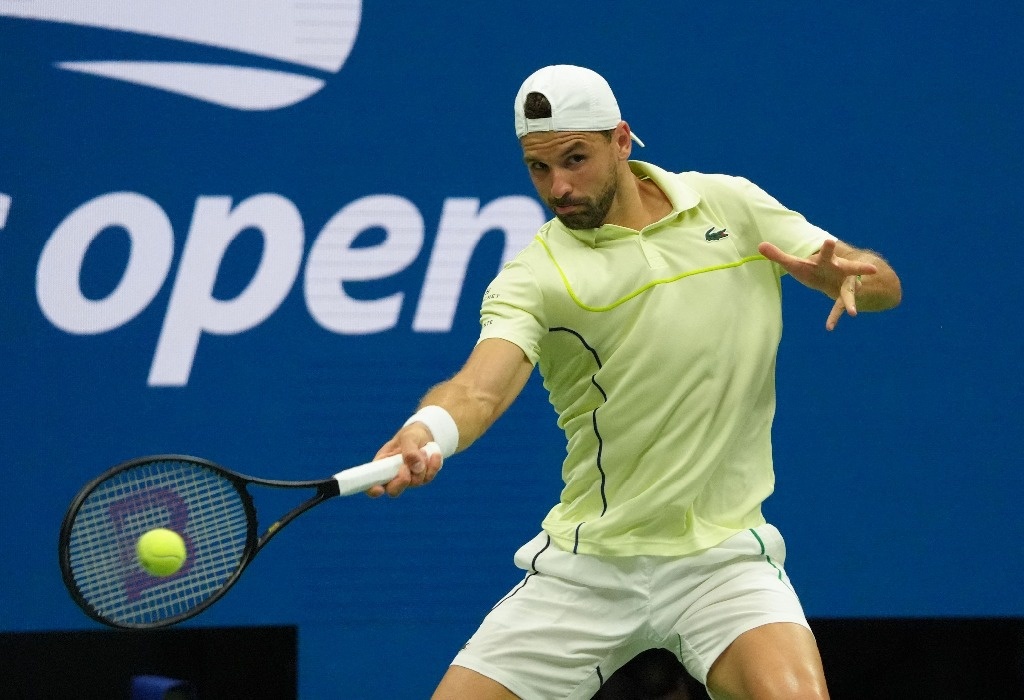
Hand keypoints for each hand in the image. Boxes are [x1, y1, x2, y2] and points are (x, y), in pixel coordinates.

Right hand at [366, 426, 443, 497]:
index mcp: (381, 465)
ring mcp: (408, 479)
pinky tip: (435, 455)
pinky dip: (433, 466)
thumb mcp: (408, 437)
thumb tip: (416, 467)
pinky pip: (428, 478)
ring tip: (423, 450)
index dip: (372, 490)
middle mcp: (392, 476)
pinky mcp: (422, 478)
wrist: (425, 435)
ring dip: (421, 466)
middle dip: (401, 481)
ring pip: (415, 483)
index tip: (379, 489)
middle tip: (406, 467)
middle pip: (393, 491)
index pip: (371, 483)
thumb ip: (409, 450)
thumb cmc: (410, 436)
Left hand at [758, 239, 877, 330]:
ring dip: (851, 302)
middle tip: (872, 269)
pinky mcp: (844, 297)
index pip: (827, 253)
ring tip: (853, 313)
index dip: (828, 248)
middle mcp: (841, 271)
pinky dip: (834, 317)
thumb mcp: (795, 263)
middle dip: (859, 268)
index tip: (831, 241)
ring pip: (851, 292)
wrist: (831, 277)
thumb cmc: (811, 268)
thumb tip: (759, 245)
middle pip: (850, 268)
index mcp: (827, 260)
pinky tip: (829, 327)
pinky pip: (839, 308)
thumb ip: (778, 255)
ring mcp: (846, 284)